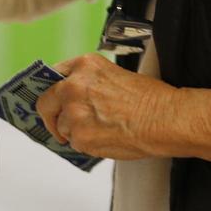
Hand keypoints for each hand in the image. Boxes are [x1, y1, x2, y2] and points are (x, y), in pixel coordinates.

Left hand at [36, 53, 210, 161]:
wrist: (166, 119)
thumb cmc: (150, 99)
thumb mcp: (113, 75)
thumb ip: (87, 83)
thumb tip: (71, 99)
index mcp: (83, 66)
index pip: (51, 76)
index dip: (51, 92)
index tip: (51, 101)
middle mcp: (73, 86)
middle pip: (45, 103)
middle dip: (50, 116)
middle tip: (58, 125)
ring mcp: (74, 112)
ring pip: (61, 126)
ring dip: (74, 131)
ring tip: (101, 130)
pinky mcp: (79, 136)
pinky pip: (74, 143)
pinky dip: (86, 144)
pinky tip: (105, 138)